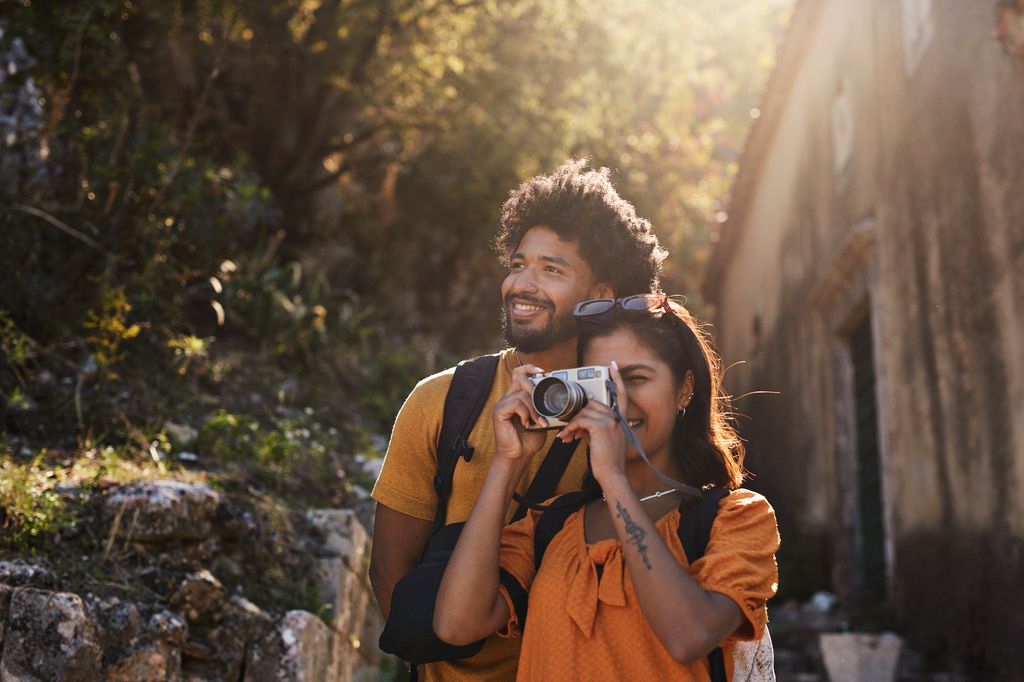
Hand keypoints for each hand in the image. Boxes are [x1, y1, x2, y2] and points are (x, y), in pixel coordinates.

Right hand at [492, 364, 547, 464]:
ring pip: (521, 393)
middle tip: (542, 408)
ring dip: (534, 408)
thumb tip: (558, 398)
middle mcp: (507, 398)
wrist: (518, 456)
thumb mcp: (541, 420)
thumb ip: (544, 407)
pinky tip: (526, 424)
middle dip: (535, 390)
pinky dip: (525, 413)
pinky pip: (516, 403)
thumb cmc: (528, 440)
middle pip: (520, 378)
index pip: (519, 373)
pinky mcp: (498, 411)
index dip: (529, 368)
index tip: (543, 372)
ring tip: (537, 422)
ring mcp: (502, 404)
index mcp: (516, 397)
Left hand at [556, 361, 628, 483]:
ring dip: (571, 424)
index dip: (617, 379)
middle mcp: (616, 417)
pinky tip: (567, 438)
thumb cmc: (606, 460)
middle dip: (577, 414)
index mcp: (620, 419)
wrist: (612, 474)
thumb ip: (596, 426)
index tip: (612, 365)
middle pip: (592, 403)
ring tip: (567, 437)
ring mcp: (610, 421)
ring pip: (583, 412)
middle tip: (569, 429)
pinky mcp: (600, 427)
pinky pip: (579, 420)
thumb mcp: (604, 439)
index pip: (621, 394)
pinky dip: (570, 428)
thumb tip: (580, 422)